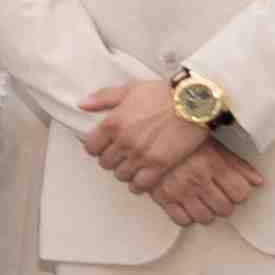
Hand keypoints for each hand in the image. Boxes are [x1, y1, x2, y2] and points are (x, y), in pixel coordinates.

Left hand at [77, 83, 225, 207]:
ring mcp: (140, 155)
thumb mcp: (129, 89)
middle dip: (111, 160)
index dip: (96, 148)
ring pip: (122, 175)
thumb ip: (103, 98)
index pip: (91, 147)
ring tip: (133, 167)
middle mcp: (123, 142)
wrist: (193, 102)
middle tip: (120, 157)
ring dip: (125, 172)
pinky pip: (141, 184)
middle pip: (106, 163)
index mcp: (112, 123)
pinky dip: (139, 184)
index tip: (104, 147)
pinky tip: (143, 178)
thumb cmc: (161, 93)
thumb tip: (81, 105)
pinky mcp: (159, 165)